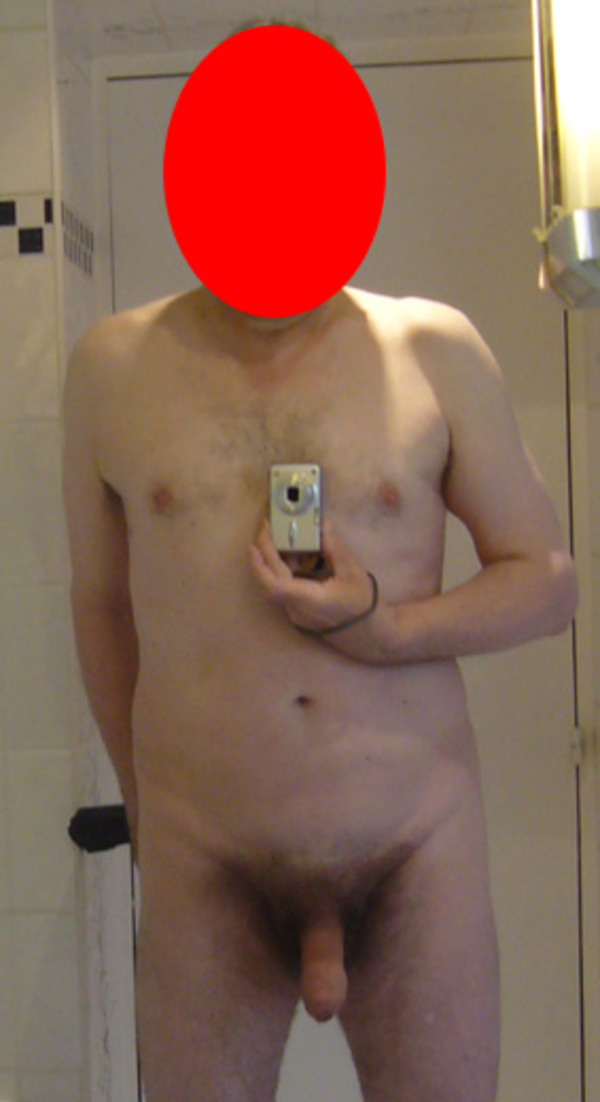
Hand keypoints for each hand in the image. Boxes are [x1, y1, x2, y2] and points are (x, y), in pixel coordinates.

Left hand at [250, 519, 376, 637]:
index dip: (261, 565)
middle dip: (264, 555)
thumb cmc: (362, 603)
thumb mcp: (351, 572)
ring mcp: (296, 614)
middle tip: (266, 530)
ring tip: (281, 538)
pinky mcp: (300, 613)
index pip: (274, 585)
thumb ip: (334, 548)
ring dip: (274, 563)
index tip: (255, 544)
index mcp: (308, 600)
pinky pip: (285, 590)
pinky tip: (295, 556)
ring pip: (276, 586)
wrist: (370, 633)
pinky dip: (285, 572)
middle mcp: (297, 609)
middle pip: (270, 583)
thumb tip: (322, 526)